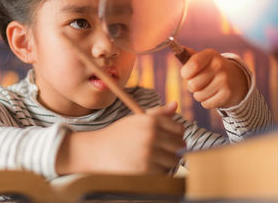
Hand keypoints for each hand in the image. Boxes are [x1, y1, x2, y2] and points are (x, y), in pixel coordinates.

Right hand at [56, 102, 184, 174]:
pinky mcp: (146, 169)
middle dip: (172, 150)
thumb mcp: (135, 120)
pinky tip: (145, 168)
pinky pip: (164, 173)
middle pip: (180, 146)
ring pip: (174, 161)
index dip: (174, 136)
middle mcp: (151, 134)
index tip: (166, 140)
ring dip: (166, 163)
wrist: (97, 151)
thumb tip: (175, 104)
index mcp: (150, 120)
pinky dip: (158, 173)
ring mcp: (149, 152)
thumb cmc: (118, 135)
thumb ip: (157, 114)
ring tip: (151, 160)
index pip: (179, 129)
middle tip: (158, 152)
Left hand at [181, 48, 247, 108]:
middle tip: (200, 82)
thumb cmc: (211, 68)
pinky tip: (214, 94)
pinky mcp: (228, 94)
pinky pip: (206, 104)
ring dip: (199, 95)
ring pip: (198, 96)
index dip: (185, 73)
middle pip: (192, 84)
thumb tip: (177, 49)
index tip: (187, 74)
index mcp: (210, 54)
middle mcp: (219, 65)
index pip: (192, 65)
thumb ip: (189, 55)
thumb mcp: (203, 58)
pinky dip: (207, 102)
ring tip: (207, 88)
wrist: (236, 79)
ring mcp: (225, 80)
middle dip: (191, 86)